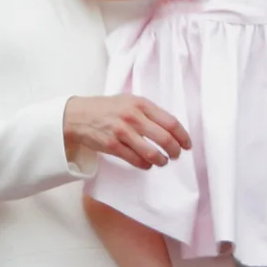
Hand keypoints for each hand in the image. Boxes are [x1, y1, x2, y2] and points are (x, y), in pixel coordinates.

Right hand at [63, 94, 190, 169]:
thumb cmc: (108, 108)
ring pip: (151, 152)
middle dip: (175, 151)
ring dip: (161, 160)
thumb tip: (172, 128)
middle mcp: (133, 117)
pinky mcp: (112, 145)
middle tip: (176, 155)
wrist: (78, 115)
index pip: (171, 122)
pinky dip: (145, 165)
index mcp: (141, 104)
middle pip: (164, 138)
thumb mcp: (130, 101)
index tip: (188, 144)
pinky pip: (135, 159)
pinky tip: (147, 164)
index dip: (183, 136)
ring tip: (163, 162)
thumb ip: (149, 112)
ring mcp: (122, 132)